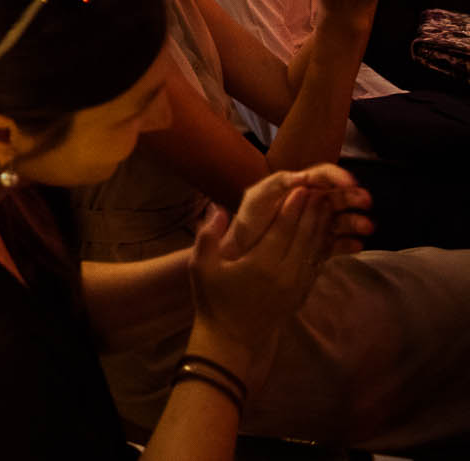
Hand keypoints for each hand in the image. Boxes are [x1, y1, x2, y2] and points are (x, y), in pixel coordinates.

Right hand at [191, 166, 368, 368]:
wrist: (233, 340)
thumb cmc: (214, 301)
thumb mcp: (202, 268)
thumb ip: (208, 236)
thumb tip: (218, 208)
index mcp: (261, 263)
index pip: (283, 229)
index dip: (294, 207)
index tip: (301, 187)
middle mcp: (285, 272)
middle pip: (304, 236)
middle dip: (313, 211)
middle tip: (320, 190)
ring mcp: (296, 284)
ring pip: (314, 249)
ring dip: (322, 227)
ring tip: (327, 207)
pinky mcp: (301, 293)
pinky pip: (316, 264)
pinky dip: (321, 246)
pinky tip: (324, 235)